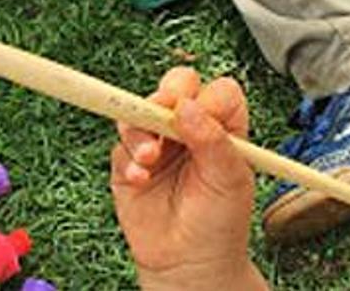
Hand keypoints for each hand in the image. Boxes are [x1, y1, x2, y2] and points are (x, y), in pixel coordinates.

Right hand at [110, 67, 266, 290]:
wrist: (187, 263)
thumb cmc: (219, 222)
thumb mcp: (230, 179)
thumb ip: (212, 138)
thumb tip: (186, 106)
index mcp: (223, 128)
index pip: (216, 91)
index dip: (207, 98)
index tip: (200, 116)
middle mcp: (189, 129)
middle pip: (174, 87)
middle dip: (164, 97)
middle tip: (162, 114)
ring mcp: (157, 143)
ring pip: (139, 111)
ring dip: (140, 131)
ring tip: (149, 159)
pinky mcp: (129, 162)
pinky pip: (120, 144)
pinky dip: (128, 159)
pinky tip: (140, 180)